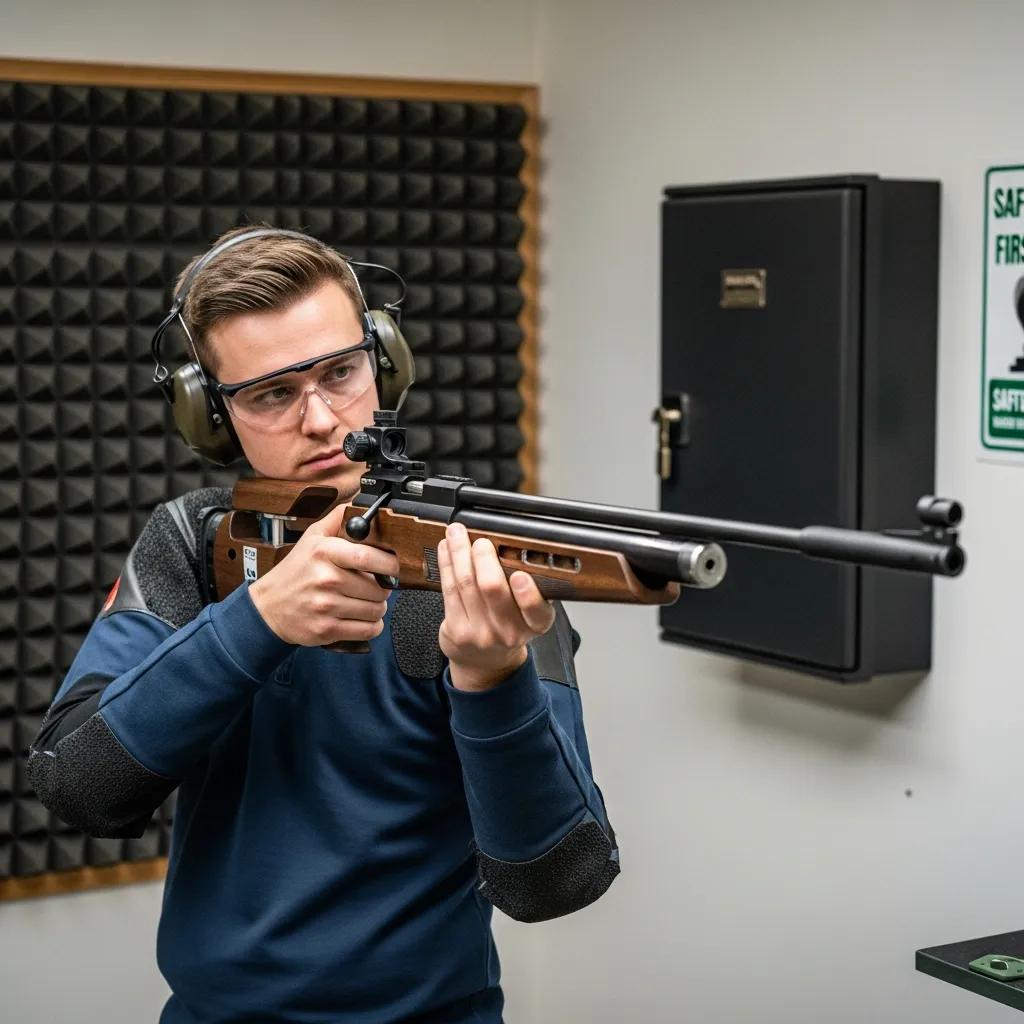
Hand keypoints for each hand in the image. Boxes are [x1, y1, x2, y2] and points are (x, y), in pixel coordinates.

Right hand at [248, 503, 399, 647]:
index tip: (393, 565)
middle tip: (378, 585)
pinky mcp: (327, 629)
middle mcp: (325, 579)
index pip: (367, 557)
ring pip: (375, 610)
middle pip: (377, 587)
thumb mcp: (312, 538)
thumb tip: (360, 504)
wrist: (268, 607)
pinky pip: (367, 630)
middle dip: (385, 588)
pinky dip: (372, 625)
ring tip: (367, 600)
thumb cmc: (295, 572)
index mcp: (324, 553)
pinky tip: (363, 617)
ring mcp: (326, 606)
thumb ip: (338, 519)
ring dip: (378, 607)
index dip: (388, 563)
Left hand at [437, 522, 556, 690]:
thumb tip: (512, 545)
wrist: (485, 661)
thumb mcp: (527, 614)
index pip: (537, 611)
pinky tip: (446, 549)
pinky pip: (448, 590)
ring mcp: (480, 633)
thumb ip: (525, 587)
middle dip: (484, 558)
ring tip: (456, 533)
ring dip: (459, 553)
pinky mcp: (456, 630)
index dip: (528, 594)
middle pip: (493, 589)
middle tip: (481, 541)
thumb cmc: (507, 627)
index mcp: (534, 625)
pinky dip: (446, 564)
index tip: (520, 574)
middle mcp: (508, 632)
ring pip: (466, 584)